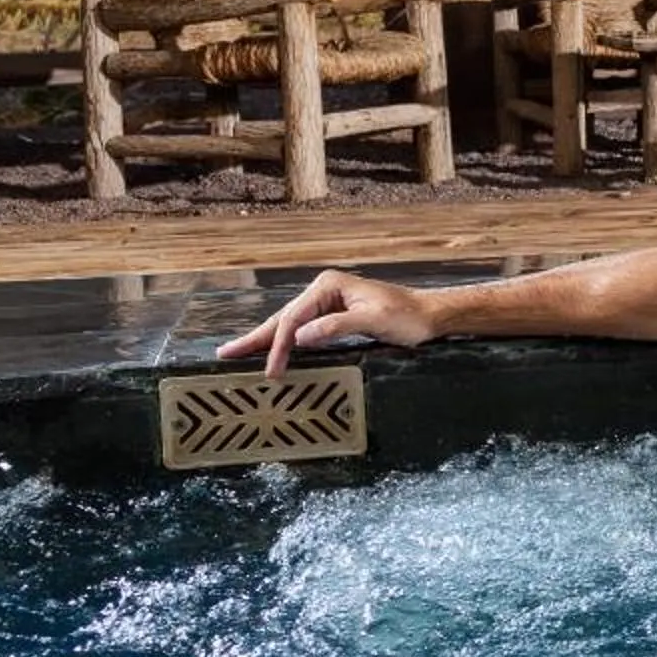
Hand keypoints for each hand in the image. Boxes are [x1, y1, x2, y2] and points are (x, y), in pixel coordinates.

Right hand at [214, 269, 441, 375]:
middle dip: (256, 338)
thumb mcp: (373, 321)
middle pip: (283, 317)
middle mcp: (324, 290)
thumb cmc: (408, 317)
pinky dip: (286, 341)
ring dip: (266, 340)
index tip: (272, 370)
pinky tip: (273, 351)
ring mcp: (328, 301)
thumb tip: (299, 336)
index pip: (293, 318)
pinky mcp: (335, 314)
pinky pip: (303, 330)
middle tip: (226, 354)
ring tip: (237, 352)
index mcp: (329, 286)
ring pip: (290, 324)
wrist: (431, 315)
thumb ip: (335, 327)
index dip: (279, 344)